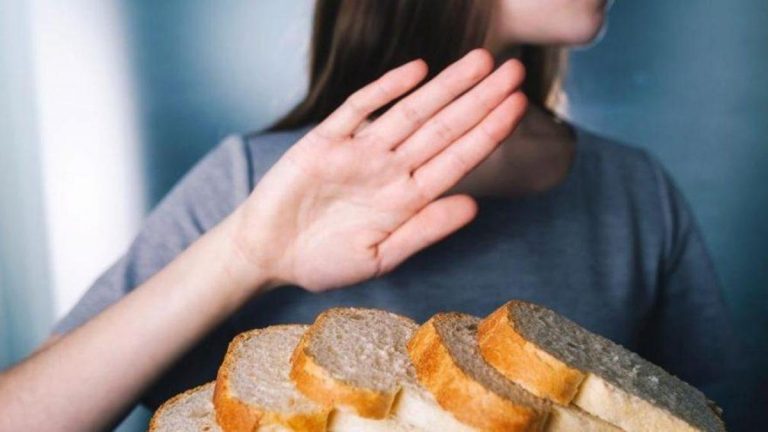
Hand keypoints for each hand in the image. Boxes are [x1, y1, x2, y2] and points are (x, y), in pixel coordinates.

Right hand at [231, 48, 525, 292]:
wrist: (267, 253)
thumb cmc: (323, 262)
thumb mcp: (379, 257)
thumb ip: (424, 231)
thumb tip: (474, 206)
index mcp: (407, 198)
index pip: (457, 159)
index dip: (489, 133)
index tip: (519, 108)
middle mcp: (390, 169)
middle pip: (443, 127)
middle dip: (480, 99)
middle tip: (515, 71)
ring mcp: (360, 152)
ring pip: (410, 111)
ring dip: (445, 87)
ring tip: (481, 61)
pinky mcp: (325, 140)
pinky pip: (359, 108)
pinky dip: (386, 88)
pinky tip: (417, 70)